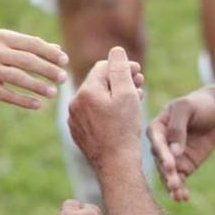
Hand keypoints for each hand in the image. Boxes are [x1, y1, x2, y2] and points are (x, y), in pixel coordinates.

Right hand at [0, 29, 68, 108]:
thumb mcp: (2, 44)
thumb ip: (29, 47)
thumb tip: (58, 51)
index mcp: (1, 38)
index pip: (31, 43)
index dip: (49, 53)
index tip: (65, 61)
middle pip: (26, 60)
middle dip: (47, 69)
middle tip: (63, 78)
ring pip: (17, 78)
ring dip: (37, 86)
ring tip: (53, 93)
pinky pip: (6, 94)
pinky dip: (23, 100)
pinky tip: (38, 105)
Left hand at [68, 47, 144, 169]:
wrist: (115, 163)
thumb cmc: (124, 129)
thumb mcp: (127, 94)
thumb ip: (120, 69)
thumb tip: (116, 51)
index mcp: (86, 90)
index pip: (103, 67)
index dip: (123, 66)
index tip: (139, 72)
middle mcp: (75, 102)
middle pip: (99, 83)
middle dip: (120, 81)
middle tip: (140, 83)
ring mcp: (74, 118)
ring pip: (96, 99)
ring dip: (114, 96)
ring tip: (134, 99)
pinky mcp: (78, 132)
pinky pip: (92, 115)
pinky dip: (106, 111)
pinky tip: (120, 117)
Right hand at [149, 88, 214, 201]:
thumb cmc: (199, 105)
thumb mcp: (187, 108)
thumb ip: (178, 127)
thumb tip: (174, 151)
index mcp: (157, 128)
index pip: (156, 142)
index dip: (162, 153)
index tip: (171, 164)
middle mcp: (161, 145)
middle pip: (161, 161)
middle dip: (167, 173)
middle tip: (174, 183)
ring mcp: (172, 157)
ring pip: (168, 174)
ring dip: (172, 185)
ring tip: (178, 195)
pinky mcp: (183, 166)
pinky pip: (179, 179)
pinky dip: (180, 189)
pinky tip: (183, 198)